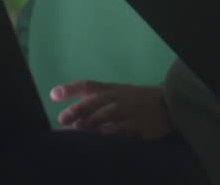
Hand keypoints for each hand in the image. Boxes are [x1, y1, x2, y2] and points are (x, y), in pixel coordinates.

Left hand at [50, 80, 171, 138]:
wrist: (166, 105)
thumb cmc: (134, 100)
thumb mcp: (115, 93)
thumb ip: (93, 100)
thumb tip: (68, 115)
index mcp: (110, 89)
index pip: (88, 85)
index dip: (70, 89)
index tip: (53, 95)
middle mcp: (117, 98)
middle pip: (95, 100)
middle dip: (78, 109)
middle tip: (63, 119)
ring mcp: (129, 110)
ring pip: (108, 114)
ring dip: (92, 121)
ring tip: (78, 128)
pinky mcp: (139, 124)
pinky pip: (124, 128)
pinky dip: (113, 131)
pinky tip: (103, 135)